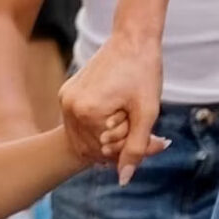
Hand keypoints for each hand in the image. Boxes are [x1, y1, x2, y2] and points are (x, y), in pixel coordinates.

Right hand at [63, 32, 162, 183]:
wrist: (133, 39)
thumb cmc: (144, 73)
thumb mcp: (147, 113)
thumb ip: (136, 148)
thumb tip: (123, 180)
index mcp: (87, 113)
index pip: (108, 153)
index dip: (132, 146)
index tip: (153, 134)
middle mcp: (69, 107)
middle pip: (95, 147)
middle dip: (120, 141)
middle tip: (142, 122)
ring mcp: (65, 100)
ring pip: (87, 138)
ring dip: (109, 134)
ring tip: (128, 114)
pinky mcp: (66, 94)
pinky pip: (82, 124)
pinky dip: (99, 124)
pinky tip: (116, 110)